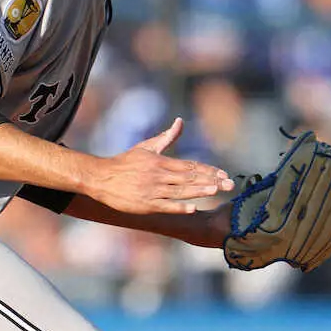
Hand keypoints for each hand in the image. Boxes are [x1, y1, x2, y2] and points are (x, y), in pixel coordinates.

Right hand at [82, 118, 234, 214]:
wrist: (101, 177)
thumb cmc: (125, 162)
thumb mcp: (146, 147)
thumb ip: (166, 137)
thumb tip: (180, 121)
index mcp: (161, 161)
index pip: (190, 165)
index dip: (209, 170)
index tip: (224, 174)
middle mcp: (159, 175)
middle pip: (190, 177)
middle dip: (211, 180)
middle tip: (230, 184)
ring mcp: (152, 190)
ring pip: (180, 190)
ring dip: (199, 191)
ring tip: (216, 191)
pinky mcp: (145, 204)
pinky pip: (165, 205)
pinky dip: (179, 207)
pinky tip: (192, 208)